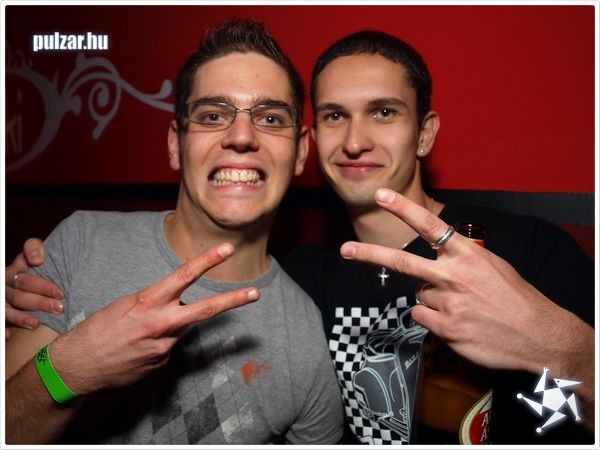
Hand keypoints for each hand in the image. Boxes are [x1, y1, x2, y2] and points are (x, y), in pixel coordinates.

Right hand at [5, 239, 63, 338]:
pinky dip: (3, 329)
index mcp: (17, 269)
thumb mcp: (38, 262)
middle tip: (59, 306)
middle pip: (20, 289)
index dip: (31, 257)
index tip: (40, 262)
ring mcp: (3, 298)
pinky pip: (0, 321)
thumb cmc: (39, 277)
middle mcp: (7, 283)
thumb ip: (38, 254)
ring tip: (36, 324)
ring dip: (20, 316)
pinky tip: (10, 335)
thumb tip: (37, 259)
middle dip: (39, 298)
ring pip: (8, 307)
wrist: (26, 288)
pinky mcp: (2, 313)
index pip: (24, 259)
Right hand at [48, 242, 258, 394]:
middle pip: (205, 309)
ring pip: (180, 328)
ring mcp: (164, 346)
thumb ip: (155, 302)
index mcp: (148, 302)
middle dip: (233, 300)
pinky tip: (137, 348)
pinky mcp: (162, 363)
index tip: (227, 249)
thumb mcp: (125, 304)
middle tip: (255, 293)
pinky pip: (168, 346)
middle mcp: (161, 323)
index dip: (208, 260)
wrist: (78, 365)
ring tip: (139, 332)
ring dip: (168, 325)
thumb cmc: (99, 329)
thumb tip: (176, 303)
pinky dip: (157, 342)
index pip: (184, 275)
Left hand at [340, 188, 593, 376]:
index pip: (430, 225)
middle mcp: (454, 276)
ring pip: (419, 296)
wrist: (539, 335)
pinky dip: (434, 320)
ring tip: (462, 308)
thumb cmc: (515, 297)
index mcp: (468, 255)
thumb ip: (461, 259)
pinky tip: (458, 323)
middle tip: (345, 249)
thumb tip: (435, 261)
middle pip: (402, 262)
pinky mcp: (445, 329)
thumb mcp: (493, 266)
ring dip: (433, 301)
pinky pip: (422, 318)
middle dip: (370, 254)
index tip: (381, 194)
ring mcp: (448, 304)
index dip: (403, 208)